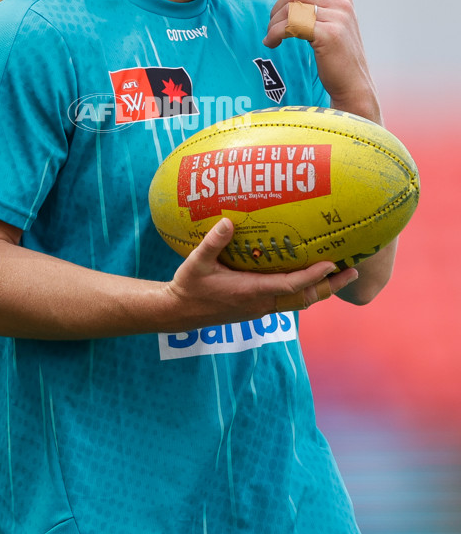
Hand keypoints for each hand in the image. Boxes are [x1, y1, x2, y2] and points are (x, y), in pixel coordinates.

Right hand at [164, 218, 357, 329]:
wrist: (180, 312)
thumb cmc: (189, 286)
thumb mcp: (196, 262)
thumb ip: (212, 242)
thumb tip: (228, 221)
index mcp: (252, 292)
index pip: (292, 284)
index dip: (314, 275)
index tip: (333, 263)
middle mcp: (262, 303)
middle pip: (306, 297)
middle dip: (331, 286)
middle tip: (354, 270)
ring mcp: (261, 308)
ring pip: (301, 301)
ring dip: (322, 288)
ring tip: (341, 273)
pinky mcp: (258, 307)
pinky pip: (290, 299)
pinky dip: (306, 289)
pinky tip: (310, 275)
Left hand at [263, 0, 380, 122]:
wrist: (353, 86)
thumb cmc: (336, 60)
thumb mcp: (332, 27)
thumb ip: (316, 10)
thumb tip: (286, 3)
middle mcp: (341, 4)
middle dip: (275, 9)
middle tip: (270, 29)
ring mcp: (337, 19)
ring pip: (290, 8)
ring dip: (273, 25)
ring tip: (271, 40)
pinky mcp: (327, 34)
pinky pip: (291, 25)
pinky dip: (275, 34)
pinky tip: (272, 44)